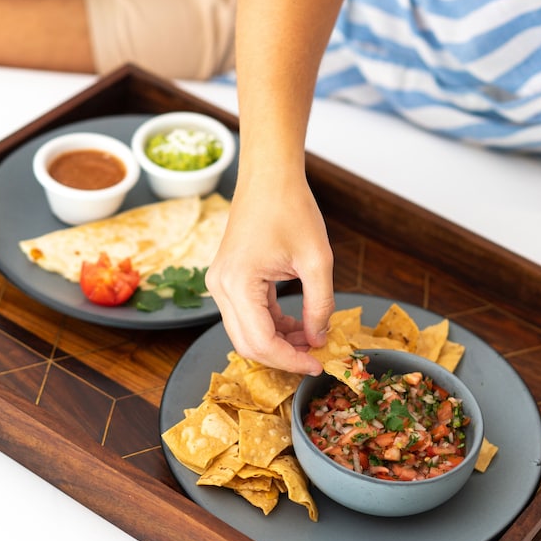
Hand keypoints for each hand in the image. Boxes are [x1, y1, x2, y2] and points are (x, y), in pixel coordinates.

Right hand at [206, 173, 334, 375]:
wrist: (269, 176)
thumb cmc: (291, 208)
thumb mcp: (317, 260)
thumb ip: (320, 305)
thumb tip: (319, 339)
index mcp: (238, 283)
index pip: (261, 342)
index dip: (291, 360)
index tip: (318, 364)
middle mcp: (220, 287)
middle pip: (248, 344)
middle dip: (283, 356)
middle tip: (316, 356)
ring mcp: (220, 283)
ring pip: (246, 333)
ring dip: (278, 342)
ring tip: (312, 338)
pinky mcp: (228, 279)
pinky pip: (247, 315)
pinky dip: (272, 326)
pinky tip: (298, 324)